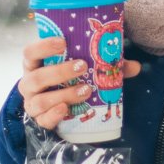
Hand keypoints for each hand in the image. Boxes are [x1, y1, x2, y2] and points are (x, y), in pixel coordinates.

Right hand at [18, 37, 141, 128]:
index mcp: (35, 64)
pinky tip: (65, 109)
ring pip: (40, 101)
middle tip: (82, 66)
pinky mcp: (39, 120)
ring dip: (63, 95)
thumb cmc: (68, 80)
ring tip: (85, 90)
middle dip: (59, 72)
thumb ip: (106, 66)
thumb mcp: (82, 69)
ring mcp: (32, 103)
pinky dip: (54, 115)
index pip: (30, 52)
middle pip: (37, 77)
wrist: (57, 108)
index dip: (43, 46)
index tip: (63, 42)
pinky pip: (42, 120)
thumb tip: (135, 66)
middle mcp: (29, 83)